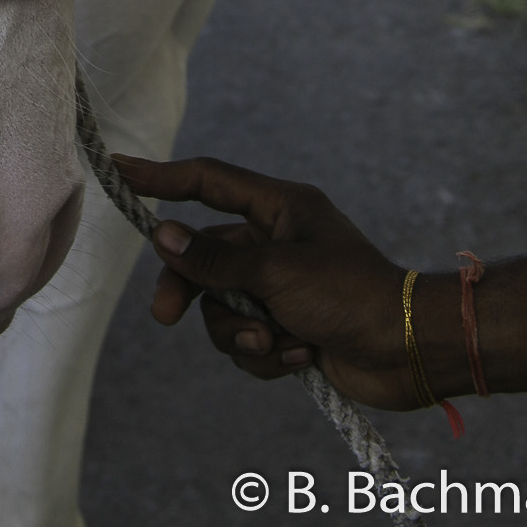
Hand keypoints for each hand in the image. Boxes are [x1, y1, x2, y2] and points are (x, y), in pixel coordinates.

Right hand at [114, 154, 421, 409]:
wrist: (407, 353)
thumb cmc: (349, 295)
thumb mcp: (276, 273)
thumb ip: (215, 258)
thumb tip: (162, 235)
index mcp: (279, 207)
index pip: (207, 181)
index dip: (162, 177)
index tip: (119, 170)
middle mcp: (276, 242)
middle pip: (206, 257)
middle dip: (192, 291)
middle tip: (166, 317)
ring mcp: (281, 287)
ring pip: (223, 307)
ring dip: (242, 332)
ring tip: (273, 341)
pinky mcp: (288, 326)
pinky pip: (249, 339)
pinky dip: (267, 353)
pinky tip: (299, 356)